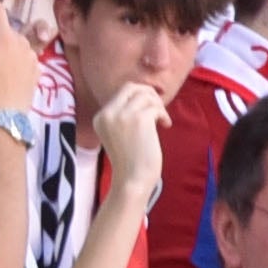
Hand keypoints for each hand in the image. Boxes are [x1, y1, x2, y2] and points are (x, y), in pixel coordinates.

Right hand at [90, 79, 162, 199]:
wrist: (132, 180)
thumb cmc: (130, 162)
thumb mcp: (117, 135)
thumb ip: (123, 118)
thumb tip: (144, 98)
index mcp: (100, 117)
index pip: (121, 93)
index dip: (139, 97)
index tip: (149, 110)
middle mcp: (109, 113)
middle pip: (131, 87)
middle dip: (148, 94)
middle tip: (158, 109)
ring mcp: (123, 114)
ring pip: (146, 95)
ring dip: (158, 105)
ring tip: (162, 120)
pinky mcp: (140, 119)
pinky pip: (156, 107)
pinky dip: (164, 114)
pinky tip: (166, 125)